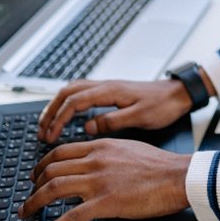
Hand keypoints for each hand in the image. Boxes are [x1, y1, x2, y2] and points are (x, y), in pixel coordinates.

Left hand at [17, 139, 189, 220]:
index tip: (36, 174)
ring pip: (54, 189)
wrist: (178, 176)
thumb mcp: (129, 148)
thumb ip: (108, 152)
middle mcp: (95, 161)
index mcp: (101, 146)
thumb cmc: (160, 166)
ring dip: (34, 203)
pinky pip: (70, 217)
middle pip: (52, 169)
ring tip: (25, 213)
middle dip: (33, 184)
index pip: (61, 152)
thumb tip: (95, 158)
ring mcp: (98, 181)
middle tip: (28, 196)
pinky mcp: (105, 203)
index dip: (43, 164)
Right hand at [37, 78, 191, 141]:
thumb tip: (88, 127)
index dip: (58, 118)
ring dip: (57, 105)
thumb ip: (113, 121)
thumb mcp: (140, 117)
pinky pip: (81, 92)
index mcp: (109, 91)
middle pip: (67, 92)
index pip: (74, 101)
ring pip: (72, 90)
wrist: (179, 94)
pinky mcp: (110, 91)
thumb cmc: (163, 106)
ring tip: (47, 123)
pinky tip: (66, 113)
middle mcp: (105, 85)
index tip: (49, 135)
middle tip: (40, 131)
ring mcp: (107, 86)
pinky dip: (68, 102)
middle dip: (50, 111)